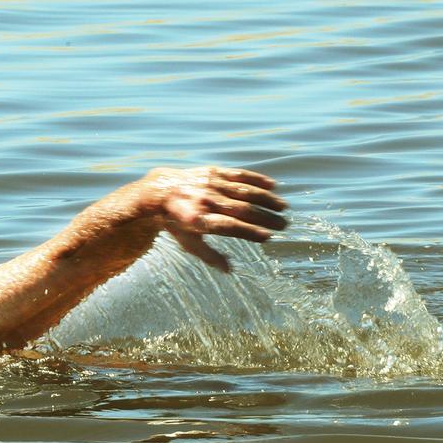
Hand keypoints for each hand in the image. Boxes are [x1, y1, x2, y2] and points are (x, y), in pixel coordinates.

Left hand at [144, 165, 287, 271]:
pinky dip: (256, 179)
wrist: (159, 192)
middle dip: (265, 217)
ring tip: (282, 207)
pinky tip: (272, 184)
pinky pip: (237, 174)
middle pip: (241, 210)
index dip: (249, 232)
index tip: (268, 237)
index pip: (229, 227)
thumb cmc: (176, 223)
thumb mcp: (187, 243)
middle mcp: (205, 201)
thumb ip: (209, 255)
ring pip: (243, 191)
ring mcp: (209, 185)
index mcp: (199, 221)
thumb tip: (229, 271)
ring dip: (266, 198)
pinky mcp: (212, 172)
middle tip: (284, 225)